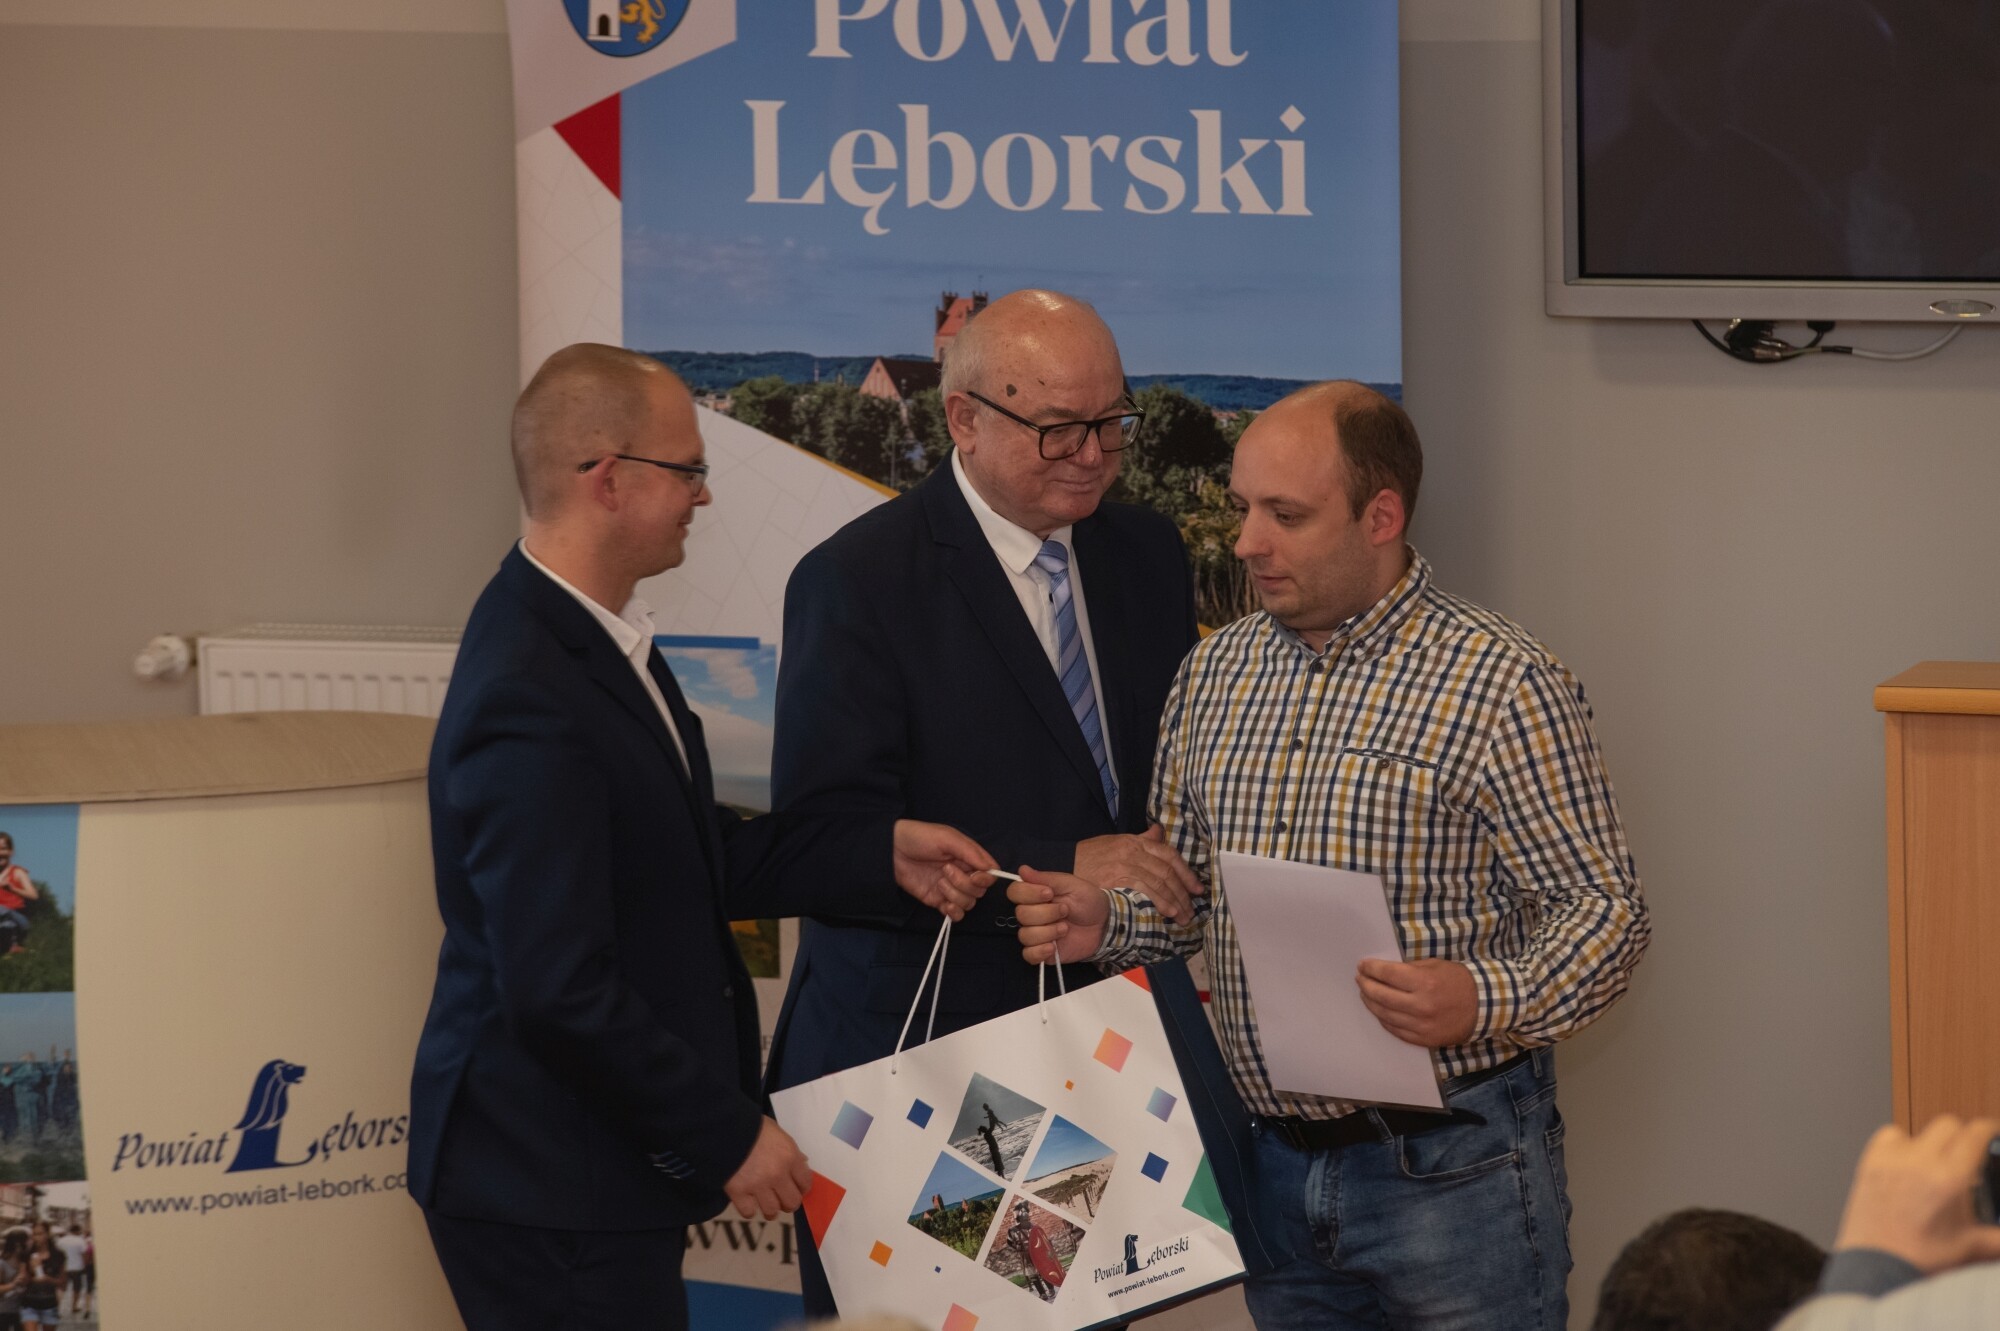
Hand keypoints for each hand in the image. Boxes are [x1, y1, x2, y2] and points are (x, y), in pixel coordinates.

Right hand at [723, 1117, 813, 1220]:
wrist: (724, 1126)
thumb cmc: (751, 1125)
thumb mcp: (776, 1131)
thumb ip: (790, 1149)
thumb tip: (801, 1163)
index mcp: (789, 1156)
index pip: (805, 1182)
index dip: (801, 1188)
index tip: (796, 1188)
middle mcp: (777, 1174)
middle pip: (792, 1202)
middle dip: (787, 1202)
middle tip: (780, 1198)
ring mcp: (758, 1185)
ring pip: (772, 1211)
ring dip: (769, 1209)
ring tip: (764, 1202)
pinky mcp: (739, 1192)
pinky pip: (749, 1212)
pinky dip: (749, 1209)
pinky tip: (747, 1201)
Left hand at [892, 820, 997, 920]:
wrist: (892, 850)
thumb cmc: (920, 837)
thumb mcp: (947, 838)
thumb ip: (971, 852)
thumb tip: (992, 868)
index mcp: (968, 858)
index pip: (989, 875)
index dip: (986, 879)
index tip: (975, 875)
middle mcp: (963, 874)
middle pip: (979, 891)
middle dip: (965, 884)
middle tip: (946, 870)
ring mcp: (951, 889)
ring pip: (969, 903)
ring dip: (956, 895)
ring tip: (939, 881)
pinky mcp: (938, 901)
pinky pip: (956, 914)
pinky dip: (953, 912)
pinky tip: (944, 903)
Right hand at [1007, 868, 1109, 964]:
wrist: (1104, 924)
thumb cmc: (1088, 900)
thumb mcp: (1071, 884)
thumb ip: (1046, 878)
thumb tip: (1022, 869)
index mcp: (1035, 895)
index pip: (1014, 892)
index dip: (1028, 893)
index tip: (1049, 894)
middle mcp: (1031, 914)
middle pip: (1021, 915)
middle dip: (1046, 913)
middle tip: (1066, 911)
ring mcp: (1036, 934)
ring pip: (1025, 935)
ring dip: (1047, 932)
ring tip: (1066, 929)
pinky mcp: (1042, 952)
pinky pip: (1028, 955)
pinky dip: (1039, 951)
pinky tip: (1054, 947)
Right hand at [1072, 825, 1203, 923]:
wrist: (1063, 865)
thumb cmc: (1088, 856)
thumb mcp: (1115, 841)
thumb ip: (1140, 839)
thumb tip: (1158, 831)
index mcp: (1135, 841)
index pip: (1168, 854)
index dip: (1186, 873)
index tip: (1197, 888)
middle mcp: (1133, 851)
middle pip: (1167, 871)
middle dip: (1183, 891)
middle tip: (1192, 909)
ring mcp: (1126, 865)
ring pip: (1159, 882)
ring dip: (1175, 900)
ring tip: (1183, 916)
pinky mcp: (1117, 879)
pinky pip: (1145, 890)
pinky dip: (1159, 901)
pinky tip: (1168, 912)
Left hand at [1355, 958, 1477, 1047]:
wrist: (1484, 1007)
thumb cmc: (1459, 981)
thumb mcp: (1435, 965)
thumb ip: (1409, 969)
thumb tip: (1383, 972)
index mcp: (1424, 982)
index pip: (1387, 974)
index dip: (1371, 969)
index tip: (1362, 965)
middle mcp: (1420, 1005)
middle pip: (1381, 996)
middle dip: (1366, 985)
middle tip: (1360, 979)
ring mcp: (1421, 1025)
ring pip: (1384, 1015)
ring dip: (1370, 1003)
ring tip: (1365, 994)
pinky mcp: (1423, 1040)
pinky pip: (1395, 1030)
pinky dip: (1384, 1019)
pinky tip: (1379, 1011)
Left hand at [1833, 1116, 1999, 1273]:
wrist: (1875, 1266)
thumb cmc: (1918, 1258)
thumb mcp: (1970, 1246)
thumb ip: (1998, 1238)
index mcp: (1949, 1178)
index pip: (1974, 1134)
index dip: (1988, 1130)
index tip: (1992, 1135)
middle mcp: (1918, 1161)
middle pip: (1948, 1125)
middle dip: (1962, 1137)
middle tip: (1968, 1156)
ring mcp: (1890, 1159)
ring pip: (1917, 1130)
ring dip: (1931, 1142)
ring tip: (1936, 1166)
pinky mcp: (1869, 1163)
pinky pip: (1888, 1136)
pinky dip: (1900, 1144)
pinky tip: (1908, 1164)